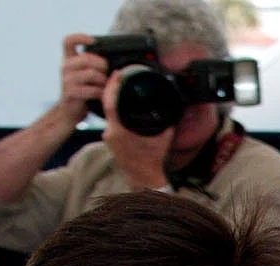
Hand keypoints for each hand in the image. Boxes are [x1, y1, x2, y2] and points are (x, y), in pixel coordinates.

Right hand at [58, 33, 109, 117]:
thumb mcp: (84, 74)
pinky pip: (92, 89)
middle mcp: (65, 67)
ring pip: (92, 74)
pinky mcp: (71, 92)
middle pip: (88, 58)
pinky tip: (102, 95)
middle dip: (102, 65)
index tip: (93, 41)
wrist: (70, 111)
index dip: (80, 37)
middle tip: (107, 74)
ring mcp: (66, 79)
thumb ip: (92, 65)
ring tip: (105, 86)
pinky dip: (101, 92)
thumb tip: (113, 60)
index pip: (68, 41)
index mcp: (68, 59)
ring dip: (104, 81)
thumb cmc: (83, 91)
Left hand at [101, 72, 172, 190]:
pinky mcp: (109, 140)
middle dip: (113, 88)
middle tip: (119, 76)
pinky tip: (122, 106)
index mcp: (120, 130)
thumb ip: (167, 122)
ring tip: (121, 88)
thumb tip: (173, 108)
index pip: (110, 102)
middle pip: (106, 104)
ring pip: (108, 112)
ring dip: (114, 100)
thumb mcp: (164, 138)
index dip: (112, 85)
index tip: (117, 74)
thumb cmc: (153, 161)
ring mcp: (108, 137)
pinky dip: (115, 112)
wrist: (144, 178)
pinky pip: (110, 121)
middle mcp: (110, 132)